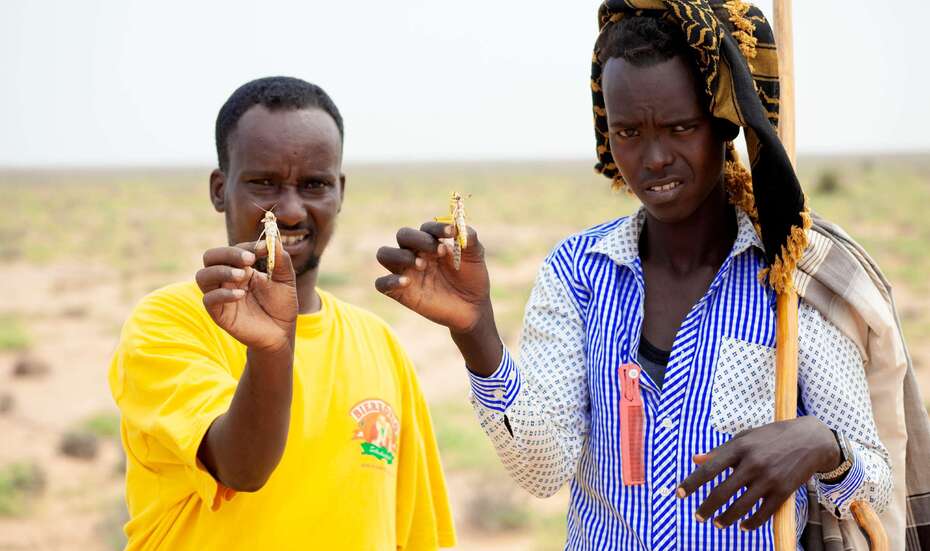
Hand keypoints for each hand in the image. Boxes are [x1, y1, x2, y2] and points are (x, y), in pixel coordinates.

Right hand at [196, 239, 297, 351]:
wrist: (282, 332)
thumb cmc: (282, 304)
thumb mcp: (286, 279)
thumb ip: (280, 259)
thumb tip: (272, 238)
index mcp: (241, 267)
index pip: (233, 249)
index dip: (246, 247)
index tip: (263, 249)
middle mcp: (226, 279)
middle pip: (210, 257)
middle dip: (228, 254)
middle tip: (249, 260)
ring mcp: (220, 295)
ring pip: (202, 276)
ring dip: (221, 271)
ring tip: (243, 276)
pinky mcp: (219, 313)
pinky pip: (208, 299)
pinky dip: (222, 294)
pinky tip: (240, 295)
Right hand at [375, 222, 490, 333]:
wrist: (473, 307)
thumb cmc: (472, 278)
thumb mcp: (475, 255)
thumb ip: (469, 237)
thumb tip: (458, 225)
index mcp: (432, 242)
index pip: (426, 228)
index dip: (437, 228)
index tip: (452, 234)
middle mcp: (415, 253)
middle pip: (402, 235)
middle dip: (418, 240)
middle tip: (439, 252)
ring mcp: (406, 272)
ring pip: (384, 254)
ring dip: (400, 255)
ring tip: (421, 265)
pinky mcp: (400, 292)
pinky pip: (381, 283)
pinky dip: (389, 280)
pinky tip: (407, 282)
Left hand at [677, 416, 840, 530]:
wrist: (811, 440)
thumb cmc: (772, 437)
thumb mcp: (745, 437)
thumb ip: (720, 450)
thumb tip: (696, 460)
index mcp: (739, 447)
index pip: (709, 469)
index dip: (692, 483)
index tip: (679, 494)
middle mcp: (752, 463)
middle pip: (721, 492)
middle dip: (706, 508)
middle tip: (698, 517)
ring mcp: (768, 479)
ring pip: (740, 507)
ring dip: (726, 519)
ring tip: (718, 523)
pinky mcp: (783, 491)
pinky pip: (763, 514)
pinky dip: (751, 523)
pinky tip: (743, 527)